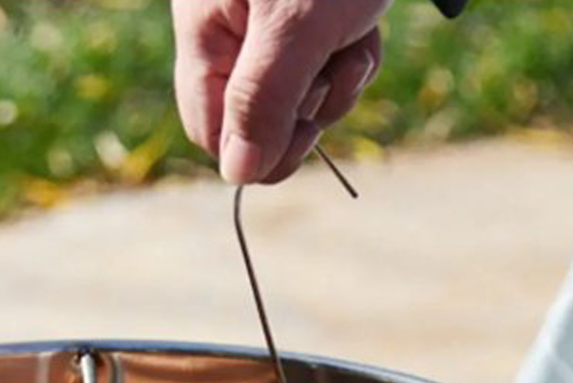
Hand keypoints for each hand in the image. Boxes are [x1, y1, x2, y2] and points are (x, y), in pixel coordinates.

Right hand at [172, 0, 389, 183]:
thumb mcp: (298, 24)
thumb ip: (262, 101)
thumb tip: (237, 175)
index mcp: (206, 30)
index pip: (210, 129)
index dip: (254, 148)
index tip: (300, 138)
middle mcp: (231, 31)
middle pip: (256, 119)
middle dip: (304, 110)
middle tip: (333, 71)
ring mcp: (269, 26)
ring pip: (296, 98)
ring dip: (336, 83)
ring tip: (356, 36)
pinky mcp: (307, 18)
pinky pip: (323, 66)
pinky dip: (352, 57)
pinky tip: (366, 26)